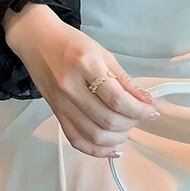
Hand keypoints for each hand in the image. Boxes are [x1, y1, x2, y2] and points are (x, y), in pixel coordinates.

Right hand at [3, 3, 158, 157]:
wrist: (38, 41)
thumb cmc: (71, 42)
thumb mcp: (102, 53)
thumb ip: (124, 79)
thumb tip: (145, 101)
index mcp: (86, 65)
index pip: (116, 98)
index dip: (138, 109)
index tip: (152, 112)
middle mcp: (71, 87)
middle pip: (106, 119)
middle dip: (130, 122)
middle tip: (140, 116)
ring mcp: (61, 104)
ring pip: (93, 134)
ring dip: (116, 138)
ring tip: (127, 128)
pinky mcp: (56, 114)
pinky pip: (77, 140)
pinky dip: (96, 149)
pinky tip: (112, 148)